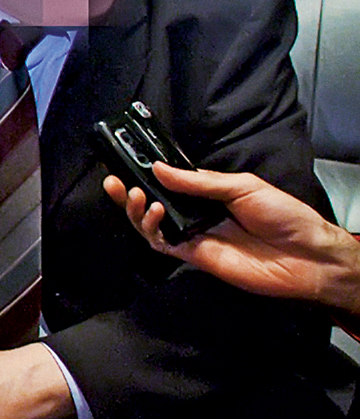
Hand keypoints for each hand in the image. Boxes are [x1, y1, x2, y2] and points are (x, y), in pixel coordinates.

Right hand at [102, 164, 359, 312]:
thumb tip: (159, 169)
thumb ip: (199, 182)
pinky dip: (152, 230)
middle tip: (112, 181)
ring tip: (133, 194)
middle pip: (154, 203)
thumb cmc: (283, 216)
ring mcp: (194, 235)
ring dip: (136, 210)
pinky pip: (163, 244)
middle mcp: (197, 213)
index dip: (148, 173)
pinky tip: (153, 214)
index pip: (171, 181)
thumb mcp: (242, 186)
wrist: (306, 257)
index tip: (127, 162)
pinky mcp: (194, 256)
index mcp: (210, 193)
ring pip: (152, 224)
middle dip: (130, 192)